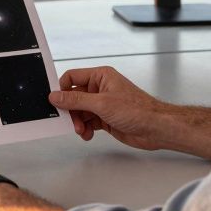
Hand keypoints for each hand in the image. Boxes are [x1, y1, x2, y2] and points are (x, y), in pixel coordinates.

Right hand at [49, 66, 170, 149]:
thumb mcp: (101, 103)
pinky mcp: (106, 118)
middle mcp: (101, 88)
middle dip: (71, 111)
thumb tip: (56, 96)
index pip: (72, 77)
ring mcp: (103, 104)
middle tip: (70, 121)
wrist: (155, 128)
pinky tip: (88, 134)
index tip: (55, 102)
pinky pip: (88, 122)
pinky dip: (85, 129)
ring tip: (82, 130)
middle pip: (74, 97)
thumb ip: (76, 100)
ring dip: (78, 122)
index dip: (62, 89)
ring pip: (80, 111)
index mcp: (100, 76)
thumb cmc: (138, 110)